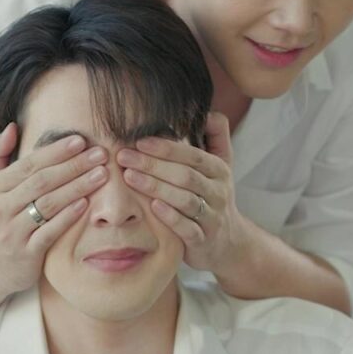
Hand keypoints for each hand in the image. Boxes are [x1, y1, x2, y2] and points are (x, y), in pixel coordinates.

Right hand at [0, 123, 107, 299]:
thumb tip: (13, 127)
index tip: (81, 141)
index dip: (56, 151)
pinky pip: (50, 232)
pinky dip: (68, 216)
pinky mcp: (26, 253)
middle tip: (99, 155)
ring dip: (77, 187)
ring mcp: (12, 232)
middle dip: (73, 166)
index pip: (29, 164)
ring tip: (101, 175)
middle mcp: (0, 208)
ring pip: (48, 204)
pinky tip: (87, 204)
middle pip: (41, 181)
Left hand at [116, 112, 248, 273]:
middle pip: (185, 175)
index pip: (192, 155)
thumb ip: (216, 136)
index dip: (166, 147)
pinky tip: (152, 206)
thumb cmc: (213, 196)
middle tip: (123, 156)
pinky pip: (188, 229)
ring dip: (156, 187)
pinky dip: (171, 217)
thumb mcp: (221, 165)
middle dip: (153, 165)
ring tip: (129, 177)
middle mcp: (217, 192)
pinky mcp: (203, 241)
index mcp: (219, 171)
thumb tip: (207, 111)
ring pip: (185, 200)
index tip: (139, 140)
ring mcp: (211, 218)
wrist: (229, 242)